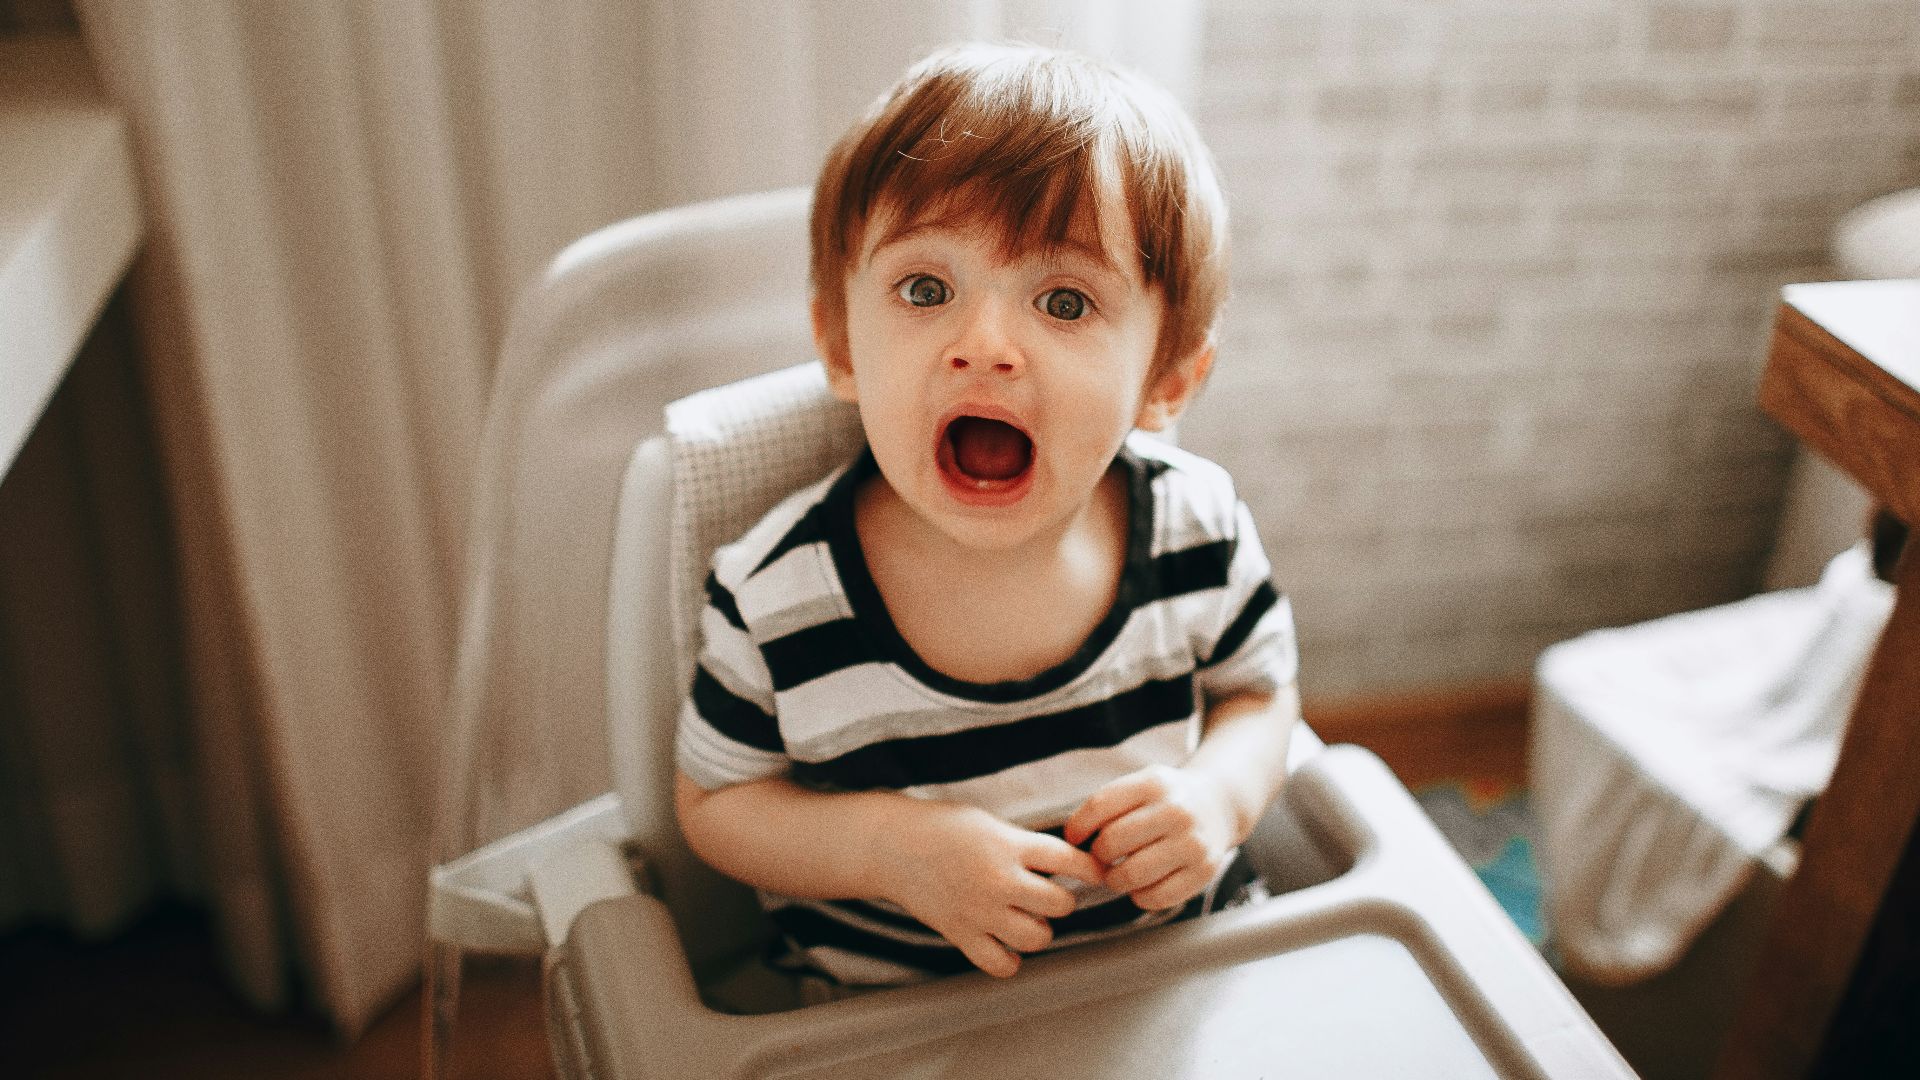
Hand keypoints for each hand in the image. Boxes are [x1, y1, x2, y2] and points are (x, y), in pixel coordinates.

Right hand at [878, 800, 1106, 977]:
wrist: (893, 845)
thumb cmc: (944, 827)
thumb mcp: (991, 824)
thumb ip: (1025, 844)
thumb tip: (1065, 865)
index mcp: (1010, 845)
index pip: (1070, 861)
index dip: (1091, 869)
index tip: (1096, 874)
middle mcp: (1000, 880)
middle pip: (1060, 905)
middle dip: (1061, 901)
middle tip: (1048, 895)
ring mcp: (980, 911)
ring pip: (1037, 938)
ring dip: (1039, 930)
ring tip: (1027, 919)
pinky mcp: (961, 934)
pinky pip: (1001, 964)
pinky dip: (1010, 960)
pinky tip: (1005, 945)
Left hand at [1062, 765, 1236, 911]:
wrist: (1219, 805)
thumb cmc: (1168, 799)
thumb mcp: (1142, 784)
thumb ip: (1108, 804)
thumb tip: (1072, 837)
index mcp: (1154, 783)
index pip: (1100, 806)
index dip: (1078, 827)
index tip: (1074, 837)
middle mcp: (1177, 811)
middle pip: (1112, 842)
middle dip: (1098, 855)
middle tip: (1103, 857)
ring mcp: (1192, 843)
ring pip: (1131, 874)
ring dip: (1115, 879)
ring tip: (1119, 873)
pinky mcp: (1203, 872)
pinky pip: (1156, 897)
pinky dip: (1140, 897)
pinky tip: (1142, 885)